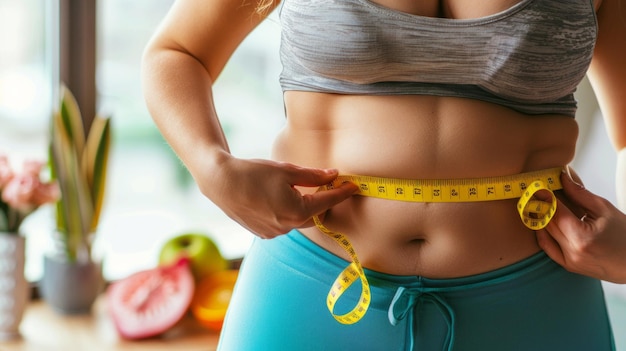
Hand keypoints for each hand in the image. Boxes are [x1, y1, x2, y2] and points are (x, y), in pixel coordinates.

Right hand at [197, 155, 358, 238]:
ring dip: (303, 207)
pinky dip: (288, 213)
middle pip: (314, 215)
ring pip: (298, 220)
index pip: (327, 202)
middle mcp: (287, 227)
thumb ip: (314, 176)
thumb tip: (333, 175)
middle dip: (323, 201)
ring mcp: (274, 233)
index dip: (341, 193)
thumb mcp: (287, 170)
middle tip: (329, 185)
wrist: (221, 182)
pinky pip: (284, 224)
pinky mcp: (263, 234)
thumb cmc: (254, 173)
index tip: (354, 186)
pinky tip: (278, 199)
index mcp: (296, 211)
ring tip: (297, 189)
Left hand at [536, 166, 625, 283]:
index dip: (545, 196)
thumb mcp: (605, 210)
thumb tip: (563, 178)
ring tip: (541, 205)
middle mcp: (572, 251)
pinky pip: (548, 248)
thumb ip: (580, 194)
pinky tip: (545, 223)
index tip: (540, 185)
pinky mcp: (569, 266)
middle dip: (541, 206)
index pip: (555, 211)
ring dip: (541, 219)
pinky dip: (544, 234)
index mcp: (582, 237)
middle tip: (538, 192)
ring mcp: (569, 262)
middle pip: (547, 223)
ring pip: (544, 235)